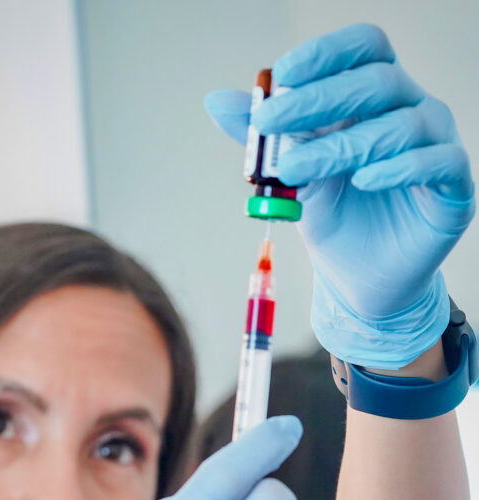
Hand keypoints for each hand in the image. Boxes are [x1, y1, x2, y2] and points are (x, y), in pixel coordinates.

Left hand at [205, 23, 474, 367]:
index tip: (282, 75)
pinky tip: (363, 179)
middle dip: (318, 98)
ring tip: (296, 169)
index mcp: (376, 98)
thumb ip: (265, 139)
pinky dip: (398, 167)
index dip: (327, 53)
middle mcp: (412, 111)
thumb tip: (215, 101)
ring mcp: (438, 145)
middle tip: (269, 122)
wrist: (359, 281)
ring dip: (343, 145)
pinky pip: (437, 162)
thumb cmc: (334, 218)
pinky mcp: (454, 188)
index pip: (364, 49)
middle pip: (377, 81)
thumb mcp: (293, 176)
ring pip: (402, 124)